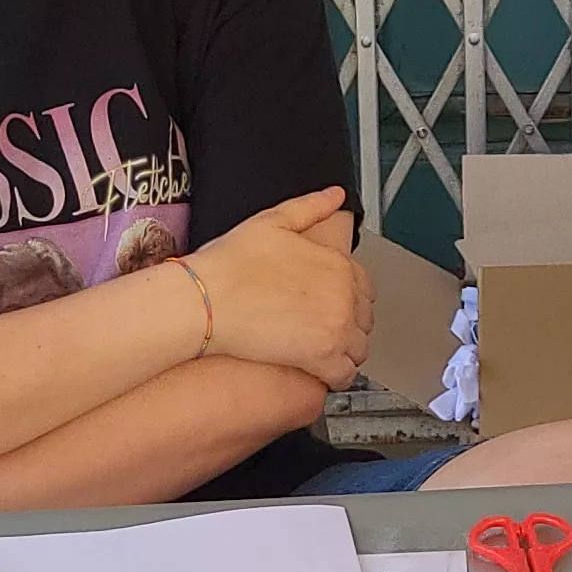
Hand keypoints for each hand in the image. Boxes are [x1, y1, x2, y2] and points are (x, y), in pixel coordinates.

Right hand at [181, 187, 371, 387]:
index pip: (364, 287)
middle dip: (348, 324)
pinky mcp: (322, 359)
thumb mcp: (273, 220)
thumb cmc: (230, 264)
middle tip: (321, 328)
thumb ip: (311, 206)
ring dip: (345, 350)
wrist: (206, 299)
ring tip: (320, 349)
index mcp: (338, 264)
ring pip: (359, 348)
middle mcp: (344, 296)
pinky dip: (336, 375)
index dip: (347, 297)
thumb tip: (335, 195)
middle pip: (364, 318)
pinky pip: (345, 375)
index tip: (330, 304)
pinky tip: (320, 372)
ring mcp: (336, 329)